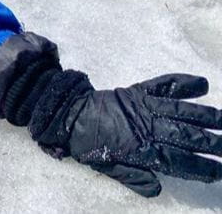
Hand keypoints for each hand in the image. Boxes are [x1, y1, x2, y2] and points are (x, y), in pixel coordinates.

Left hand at [30, 70, 221, 196]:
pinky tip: (201, 84)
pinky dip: (181, 83)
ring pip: (181, 111)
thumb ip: (133, 178)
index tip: (220, 172)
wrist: (67, 114)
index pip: (177, 162)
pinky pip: (162, 86)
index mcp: (139, 149)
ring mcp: (143, 107)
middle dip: (212, 143)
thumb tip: (157, 189)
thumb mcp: (107, 167)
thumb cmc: (88, 145)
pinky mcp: (137, 92)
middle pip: (186, 136)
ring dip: (207, 116)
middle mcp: (145, 127)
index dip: (200, 168)